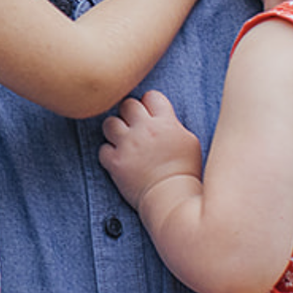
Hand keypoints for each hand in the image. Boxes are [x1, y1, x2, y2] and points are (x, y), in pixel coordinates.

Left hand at [98, 92, 200, 211]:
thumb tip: (163, 116)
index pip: (151, 96)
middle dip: (129, 114)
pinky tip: (118, 159)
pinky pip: (103, 149)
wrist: (172, 197)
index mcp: (165, 122)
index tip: (150, 116)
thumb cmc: (184, 171)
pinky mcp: (115, 163)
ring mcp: (128, 145)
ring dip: (115, 131)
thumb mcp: (189, 140)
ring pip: (109, 123)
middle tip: (134, 127)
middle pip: (127, 104)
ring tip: (122, 141)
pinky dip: (108, 154)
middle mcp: (144, 130)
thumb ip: (173, 123)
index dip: (149, 104)